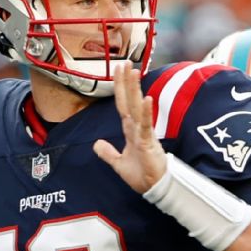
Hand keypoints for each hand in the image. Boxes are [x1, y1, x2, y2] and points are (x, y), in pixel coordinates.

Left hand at [93, 64, 168, 192]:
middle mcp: (137, 127)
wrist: (153, 188)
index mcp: (130, 130)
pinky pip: (146, 124)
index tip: (119, 70)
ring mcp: (144, 133)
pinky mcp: (149, 142)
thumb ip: (107, 153)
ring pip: (137, 107)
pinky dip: (146, 112)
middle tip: (125, 62)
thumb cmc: (141, 175)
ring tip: (134, 71)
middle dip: (127, 82)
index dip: (120, 88)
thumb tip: (96, 144)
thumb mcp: (118, 163)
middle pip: (130, 100)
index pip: (123, 104)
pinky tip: (146, 99)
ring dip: (135, 89)